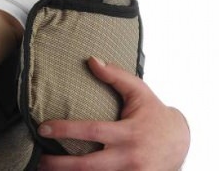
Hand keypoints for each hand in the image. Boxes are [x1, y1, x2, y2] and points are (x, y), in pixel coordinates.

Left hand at [37, 57, 189, 170]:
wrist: (180, 143)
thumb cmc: (154, 114)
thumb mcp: (140, 91)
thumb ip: (116, 75)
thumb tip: (91, 59)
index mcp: (128, 133)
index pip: (92, 131)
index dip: (65, 130)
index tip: (43, 128)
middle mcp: (129, 157)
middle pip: (88, 166)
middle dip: (60, 165)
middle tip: (38, 160)